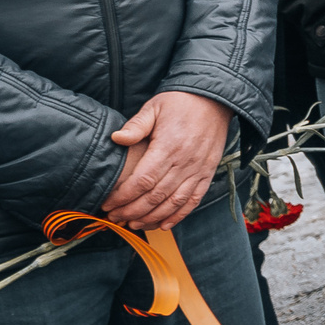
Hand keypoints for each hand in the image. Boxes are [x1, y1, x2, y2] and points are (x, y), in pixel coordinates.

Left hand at [105, 91, 234, 230]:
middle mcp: (185, 161)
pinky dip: (179, 215)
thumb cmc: (180, 103)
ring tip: (134, 225)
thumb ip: (136, 125)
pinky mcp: (207, 172)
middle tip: (116, 217)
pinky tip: (164, 225)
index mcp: (169, 146)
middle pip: (156, 196)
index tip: (109, 203)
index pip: (143, 180)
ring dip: (153, 218)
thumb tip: (116, 138)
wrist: (215, 99)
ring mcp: (198, 169)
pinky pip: (194, 199)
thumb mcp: (154, 107)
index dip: (124, 196)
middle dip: (132, 211)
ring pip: (174, 202)